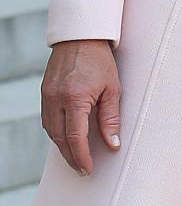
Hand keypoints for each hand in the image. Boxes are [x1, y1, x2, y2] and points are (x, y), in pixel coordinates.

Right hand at [41, 40, 121, 174]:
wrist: (80, 36)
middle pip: (60, 138)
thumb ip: (110, 118)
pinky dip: (56, 132)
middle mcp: (56, 99)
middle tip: (82, 169)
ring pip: (51, 131)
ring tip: (76, 157)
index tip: (88, 169)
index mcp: (75, 98)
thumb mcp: (112, 88)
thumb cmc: (100, 60)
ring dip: (63, 146)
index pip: (76, 137)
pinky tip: (66, 137)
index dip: (82, 156)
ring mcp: (47, 96)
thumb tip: (113, 144)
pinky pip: (47, 119)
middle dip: (71, 157)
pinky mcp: (44, 92)